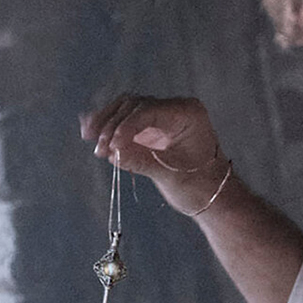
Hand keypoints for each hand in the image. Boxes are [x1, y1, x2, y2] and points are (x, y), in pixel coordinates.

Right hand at [79, 95, 225, 211]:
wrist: (214, 196)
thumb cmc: (200, 186)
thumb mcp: (170, 174)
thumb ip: (141, 160)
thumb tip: (110, 151)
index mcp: (187, 113)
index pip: (148, 111)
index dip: (126, 127)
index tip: (111, 146)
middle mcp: (174, 109)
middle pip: (134, 105)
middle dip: (112, 125)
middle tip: (98, 148)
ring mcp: (162, 116)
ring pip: (126, 109)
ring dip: (106, 123)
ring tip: (88, 138)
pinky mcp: (152, 128)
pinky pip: (127, 121)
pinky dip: (109, 127)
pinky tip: (89, 129)